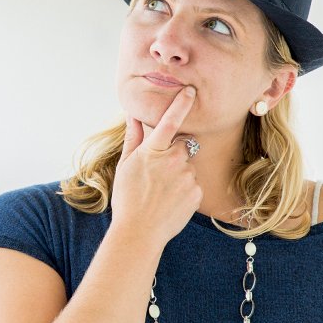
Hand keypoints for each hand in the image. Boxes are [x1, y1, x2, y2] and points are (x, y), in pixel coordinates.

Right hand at [110, 85, 200, 250]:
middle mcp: (174, 160)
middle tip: (158, 174)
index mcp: (154, 151)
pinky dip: (185, 191)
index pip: (171, 121)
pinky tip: (170, 202)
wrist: (139, 232)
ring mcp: (188, 177)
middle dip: (176, 154)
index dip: (182, 103)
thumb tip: (134, 116)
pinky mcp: (197, 193)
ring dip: (179, 175)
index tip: (191, 91)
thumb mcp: (125, 166)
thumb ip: (134, 138)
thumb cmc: (127, 198)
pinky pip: (194, 185)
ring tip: (161, 193)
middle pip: (184, 146)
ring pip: (188, 167)